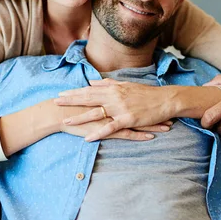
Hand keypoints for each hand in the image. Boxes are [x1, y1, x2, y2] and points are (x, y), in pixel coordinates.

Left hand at [54, 78, 172, 140]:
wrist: (165, 100)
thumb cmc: (146, 93)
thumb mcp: (126, 85)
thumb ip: (108, 84)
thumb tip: (92, 82)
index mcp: (113, 89)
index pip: (89, 90)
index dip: (74, 93)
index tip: (61, 94)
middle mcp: (114, 97)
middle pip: (88, 99)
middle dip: (71, 101)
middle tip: (55, 102)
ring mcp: (120, 108)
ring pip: (96, 113)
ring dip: (80, 117)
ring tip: (66, 121)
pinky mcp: (128, 119)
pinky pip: (110, 127)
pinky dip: (98, 132)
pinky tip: (88, 138)